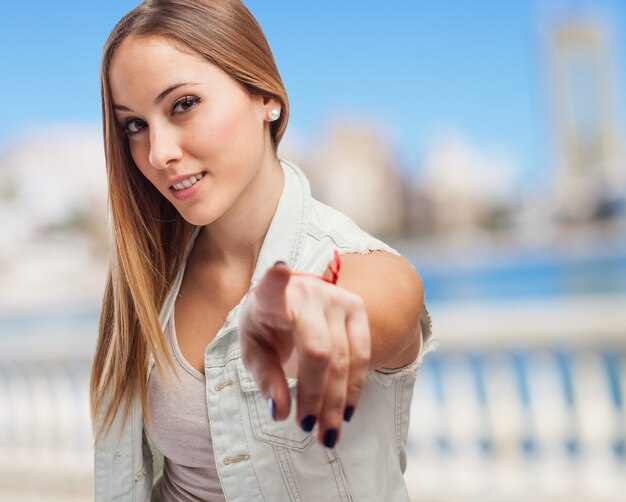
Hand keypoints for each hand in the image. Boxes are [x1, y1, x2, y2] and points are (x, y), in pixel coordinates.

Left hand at [239, 261, 370, 447]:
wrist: (294, 303)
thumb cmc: (267, 327)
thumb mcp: (254, 351)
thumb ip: (265, 379)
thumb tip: (281, 412)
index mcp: (271, 298)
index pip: (273, 287)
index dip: (276, 280)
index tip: (277, 270)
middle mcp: (307, 293)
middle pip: (319, 351)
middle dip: (315, 395)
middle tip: (308, 428)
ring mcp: (336, 298)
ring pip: (345, 358)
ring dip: (337, 400)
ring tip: (327, 433)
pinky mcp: (357, 307)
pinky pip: (363, 354)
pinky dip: (355, 387)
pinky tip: (346, 411)